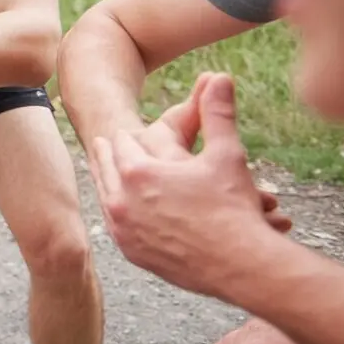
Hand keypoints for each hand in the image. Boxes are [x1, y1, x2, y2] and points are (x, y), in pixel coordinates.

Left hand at [91, 73, 281, 298]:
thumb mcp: (227, 154)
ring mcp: (123, 229)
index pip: (121, 143)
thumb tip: (219, 76)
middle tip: (102, 145)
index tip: (122, 132)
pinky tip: (118, 208)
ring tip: (105, 171)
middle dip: (107, 154)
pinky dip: (114, 212)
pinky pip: (113, 225)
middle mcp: (121, 200)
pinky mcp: (131, 252)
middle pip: (105, 167)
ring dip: (106, 182)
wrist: (241, 267)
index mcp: (137, 171)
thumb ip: (217, 113)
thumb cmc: (235, 208)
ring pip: (104, 196)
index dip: (127, 136)